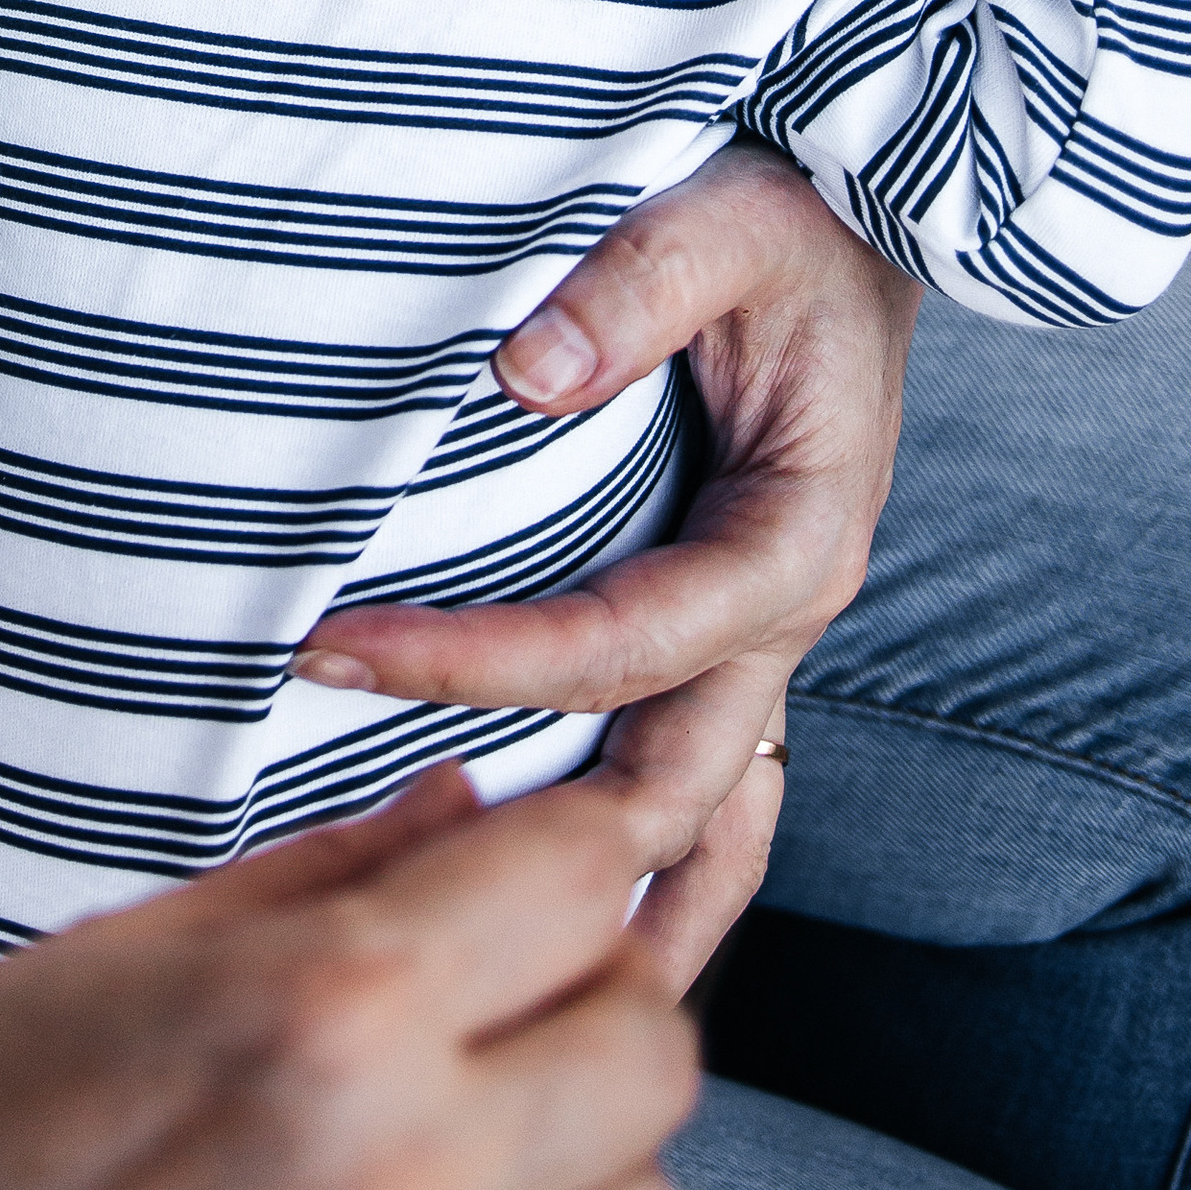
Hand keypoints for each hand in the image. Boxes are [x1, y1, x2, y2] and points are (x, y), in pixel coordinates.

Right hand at [0, 773, 697, 1189]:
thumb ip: (310, 887)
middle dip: (589, 997)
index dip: (562, 842)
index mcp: (320, 1018)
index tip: (530, 850)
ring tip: (445, 1143)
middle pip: (653, 1050)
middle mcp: (405, 1188)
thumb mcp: (92, 965)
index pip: (580, 875)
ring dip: (572, 1166)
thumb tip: (465, 811)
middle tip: (493, 991)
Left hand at [292, 146, 918, 995]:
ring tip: (489, 975)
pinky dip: (639, 847)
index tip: (339, 651)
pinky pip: (696, 772)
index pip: (619, 647)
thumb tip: (525, 372)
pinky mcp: (720, 624)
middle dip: (523, 825)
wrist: (851, 214)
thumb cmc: (787, 216)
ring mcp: (756, 635)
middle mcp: (780, 613)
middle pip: (668, 786)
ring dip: (613, 897)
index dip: (478, 664)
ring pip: (704, 819)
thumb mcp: (724, 224)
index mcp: (790, 539)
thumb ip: (634, 289)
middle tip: (359, 835)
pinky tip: (561, 905)